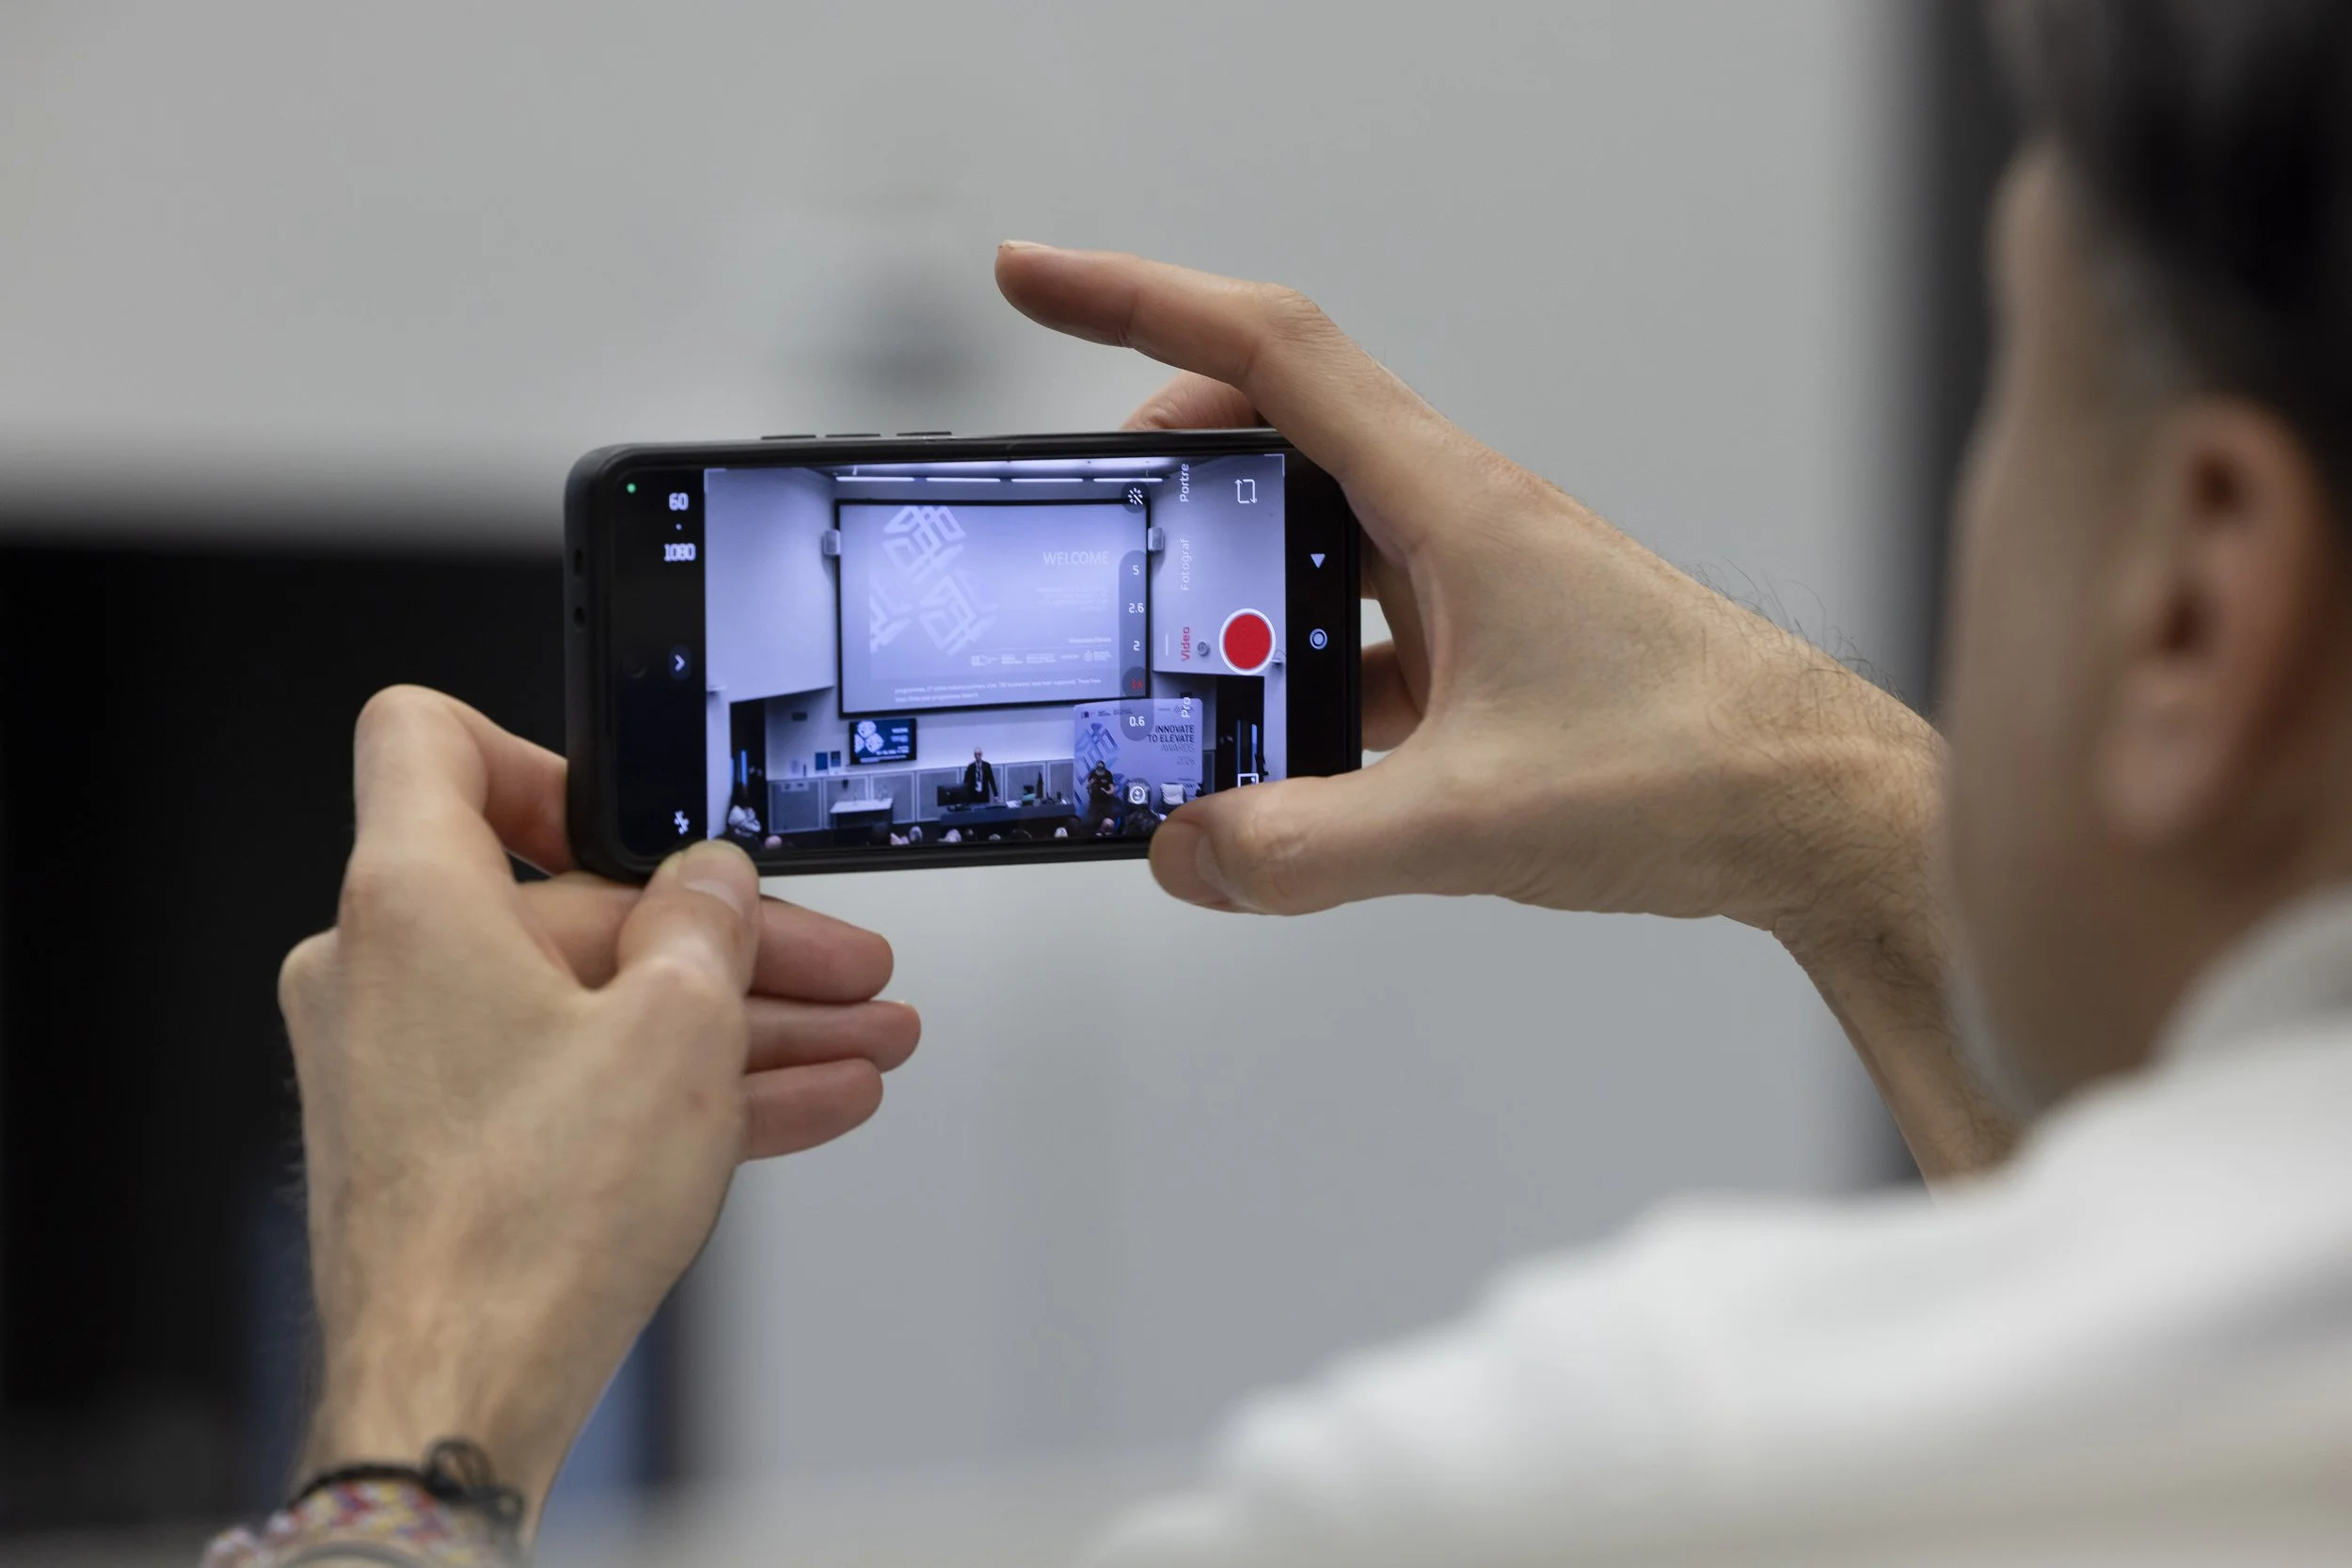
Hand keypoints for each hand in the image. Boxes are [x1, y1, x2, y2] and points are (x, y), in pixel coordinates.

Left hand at [280, 687, 918, 1516]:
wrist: (457, 1394)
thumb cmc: (520, 1226)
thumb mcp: (677, 1029)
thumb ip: (709, 922)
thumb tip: (713, 884)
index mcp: (416, 899)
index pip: (433, 739)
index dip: (547, 751)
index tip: (643, 811)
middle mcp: (386, 971)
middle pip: (573, 903)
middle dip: (727, 939)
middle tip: (833, 965)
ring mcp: (407, 1065)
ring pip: (591, 1004)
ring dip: (730, 1021)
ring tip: (853, 1045)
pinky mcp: (437, 1145)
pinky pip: (573, 1080)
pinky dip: (674, 1085)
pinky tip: (796, 1105)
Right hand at [995, 245, 2011, 1175]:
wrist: (1824, 812)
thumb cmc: (1702, 769)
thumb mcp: (1475, 820)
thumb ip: (1311, 844)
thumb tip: (1191, 849)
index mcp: (1451, 503)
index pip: (1267, 353)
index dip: (1134, 300)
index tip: (1034, 279)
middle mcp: (1459, 520)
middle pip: (1276, 428)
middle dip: (1164, 452)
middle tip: (1091, 501)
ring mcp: (1477, 585)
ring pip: (1316, 539)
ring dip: (1232, 575)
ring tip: (1167, 645)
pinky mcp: (1491, 653)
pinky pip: (1360, 632)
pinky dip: (1296, 666)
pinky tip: (1274, 748)